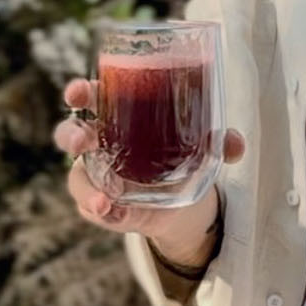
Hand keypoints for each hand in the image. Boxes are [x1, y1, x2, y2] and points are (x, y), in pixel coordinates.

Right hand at [54, 80, 244, 255]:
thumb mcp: (201, 147)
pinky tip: (111, 212)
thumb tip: (235, 145)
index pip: (91, 98)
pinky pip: (92, 208)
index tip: (78, 93)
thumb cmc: (180, 156)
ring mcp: (97, 177)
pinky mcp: (102, 206)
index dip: (80, 93)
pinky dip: (101, 211)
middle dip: (70, 135)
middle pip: (71, 134)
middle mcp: (99, 145)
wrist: (181, 202)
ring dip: (84, 186)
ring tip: (101, 198)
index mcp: (117, 116)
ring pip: (76, 177)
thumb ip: (218, 142)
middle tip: (83, 140)